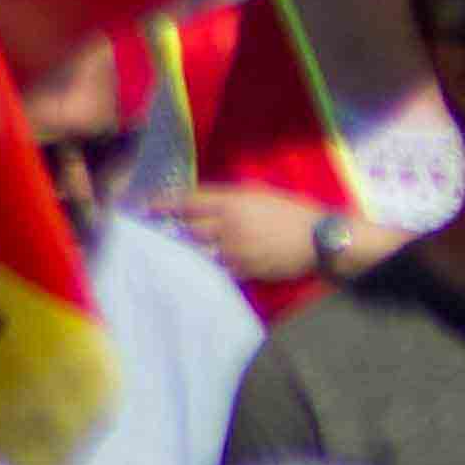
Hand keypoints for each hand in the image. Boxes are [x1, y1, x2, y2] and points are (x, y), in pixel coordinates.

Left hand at [161, 185, 344, 287]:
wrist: (317, 239)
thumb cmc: (291, 210)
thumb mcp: (259, 193)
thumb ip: (231, 197)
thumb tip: (207, 202)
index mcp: (232, 202)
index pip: (189, 202)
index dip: (165, 204)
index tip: (146, 206)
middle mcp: (228, 227)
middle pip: (188, 229)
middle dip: (170, 229)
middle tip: (152, 231)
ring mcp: (235, 251)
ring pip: (199, 252)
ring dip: (183, 251)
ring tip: (166, 251)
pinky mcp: (244, 271)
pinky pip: (216, 270)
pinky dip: (204, 267)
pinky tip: (194, 269)